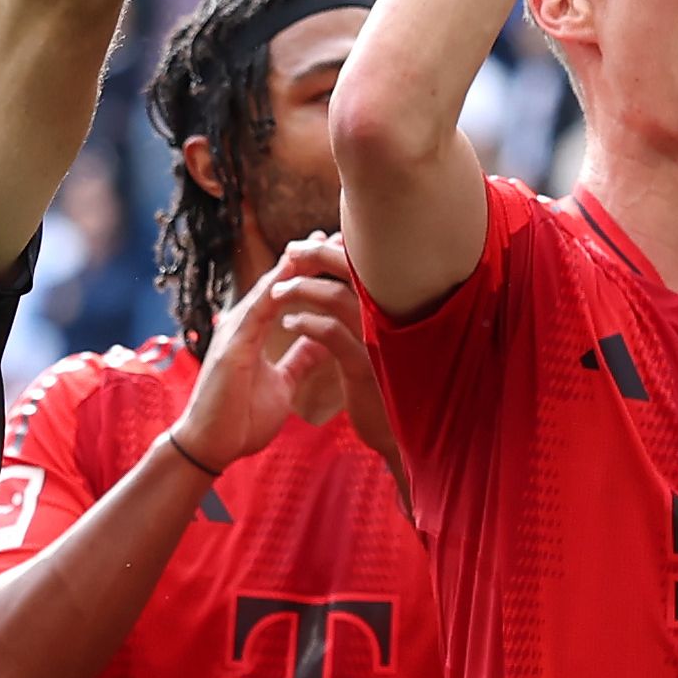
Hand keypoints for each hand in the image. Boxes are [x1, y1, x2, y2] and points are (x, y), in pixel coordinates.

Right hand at [169, 235, 368, 469]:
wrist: (212, 446)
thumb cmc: (241, 419)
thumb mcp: (283, 384)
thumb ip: (299, 360)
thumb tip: (324, 341)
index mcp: (255, 332)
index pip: (287, 292)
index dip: (312, 271)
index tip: (339, 252)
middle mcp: (244, 324)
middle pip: (279, 281)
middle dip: (308, 257)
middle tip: (338, 233)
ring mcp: (235, 332)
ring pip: (269, 288)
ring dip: (295, 263)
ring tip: (320, 241)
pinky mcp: (232, 346)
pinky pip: (257, 310)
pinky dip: (275, 288)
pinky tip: (293, 269)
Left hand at [272, 235, 400, 468]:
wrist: (400, 437)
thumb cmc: (386, 390)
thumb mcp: (380, 349)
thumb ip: (367, 320)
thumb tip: (345, 291)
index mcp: (392, 313)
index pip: (365, 268)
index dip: (338, 249)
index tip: (311, 240)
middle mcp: (390, 320)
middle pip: (354, 270)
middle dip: (318, 256)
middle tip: (291, 250)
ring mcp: (379, 342)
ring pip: (338, 297)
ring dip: (302, 288)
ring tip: (278, 291)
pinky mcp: (364, 367)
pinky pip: (330, 333)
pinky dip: (305, 323)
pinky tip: (289, 323)